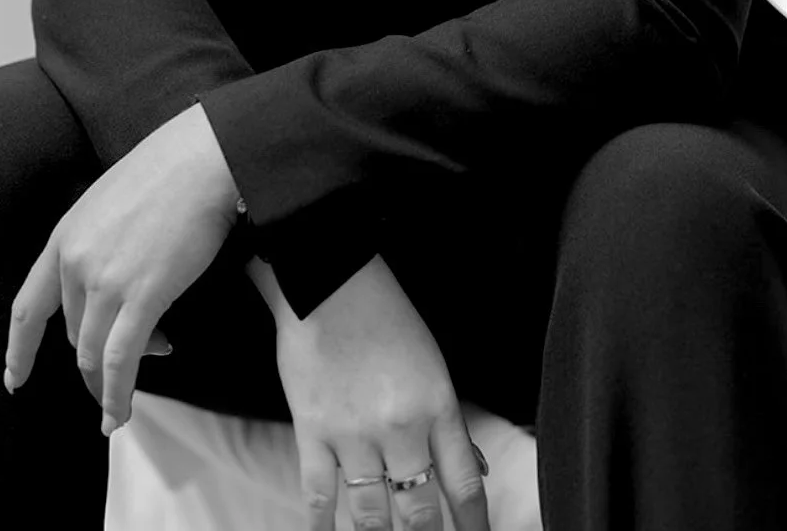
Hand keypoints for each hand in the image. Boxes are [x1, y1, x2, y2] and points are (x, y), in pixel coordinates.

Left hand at [5, 102, 239, 432]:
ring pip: (94, 353)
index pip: (28, 307)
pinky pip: (120, 360)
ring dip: (109, 380)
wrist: (205, 157)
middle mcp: (76, 262)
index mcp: (65, 236)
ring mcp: (106, 281)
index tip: (15, 377)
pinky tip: (119, 412)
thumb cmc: (170, 170)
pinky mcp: (142, 296)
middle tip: (136, 355)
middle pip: (73, 335)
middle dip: (97, 356)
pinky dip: (117, 394)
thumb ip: (100, 244)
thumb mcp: (111, 201)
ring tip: (133, 386)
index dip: (19, 349)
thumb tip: (116, 285)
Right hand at [250, 254, 490, 530]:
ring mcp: (354, 435)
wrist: (331, 281)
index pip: (463, 484)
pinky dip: (322, 526)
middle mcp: (400, 428)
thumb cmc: (385, 315)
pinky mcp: (313, 434)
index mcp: (437, 406)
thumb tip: (470, 467)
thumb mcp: (432, 364)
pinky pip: (318, 496)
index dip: (473, 524)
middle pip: (419, 510)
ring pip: (371, 514)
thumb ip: (447, 421)